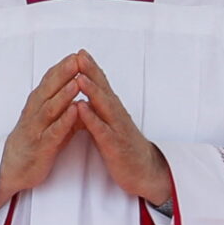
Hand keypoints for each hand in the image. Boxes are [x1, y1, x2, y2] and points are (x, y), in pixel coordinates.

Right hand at [0, 52, 85, 209]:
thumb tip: (77, 87)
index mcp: (36, 105)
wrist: (12, 169)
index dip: (61, 68)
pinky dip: (65, 120)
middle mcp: (34, 113)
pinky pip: (54, 131)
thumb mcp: (46, 120)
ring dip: (64, 94)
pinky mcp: (41, 146)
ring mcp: (36, 129)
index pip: (49, 82)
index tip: (76, 54)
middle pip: (48, 90)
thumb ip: (60, 105)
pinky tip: (75, 111)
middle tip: (76, 59)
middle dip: (63, 74)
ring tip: (77, 81)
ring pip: (50, 108)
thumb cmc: (33, 143)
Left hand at [69, 51, 173, 207]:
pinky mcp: (115, 145)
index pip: (102, 86)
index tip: (79, 53)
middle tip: (79, 55)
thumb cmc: (123, 146)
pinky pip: (102, 130)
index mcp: (113, 110)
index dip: (91, 69)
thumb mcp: (110, 124)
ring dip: (92, 91)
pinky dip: (92, 118)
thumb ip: (100, 110)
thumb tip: (87, 96)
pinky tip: (81, 108)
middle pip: (103, 90)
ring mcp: (117, 129)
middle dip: (91, 72)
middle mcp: (116, 115)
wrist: (144, 171)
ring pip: (104, 107)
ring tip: (80, 77)